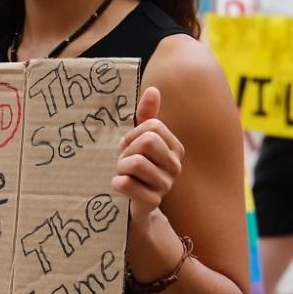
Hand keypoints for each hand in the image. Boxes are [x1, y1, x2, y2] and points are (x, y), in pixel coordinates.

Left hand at [114, 87, 184, 222]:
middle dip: (127, 150)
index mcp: (175, 148)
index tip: (130, 147)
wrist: (131, 204)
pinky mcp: (152, 202)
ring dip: (120, 167)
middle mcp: (175, 166)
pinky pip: (126, 183)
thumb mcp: (138, 140)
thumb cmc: (134, 167)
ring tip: (123, 174)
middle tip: (125, 161)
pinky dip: (117, 183)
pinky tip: (121, 187)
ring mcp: (166, 185)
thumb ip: (145, 115)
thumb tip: (153, 89)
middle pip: (147, 141)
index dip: (133, 135)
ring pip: (136, 162)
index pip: (151, 127)